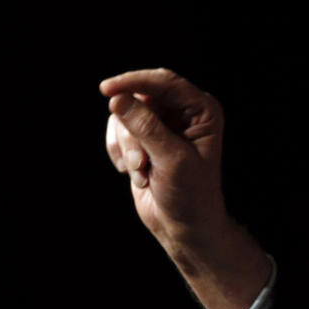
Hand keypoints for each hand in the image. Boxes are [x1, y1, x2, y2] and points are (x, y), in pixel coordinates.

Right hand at [101, 68, 270, 308]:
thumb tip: (118, 99)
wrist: (183, 226)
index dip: (134, 82)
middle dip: (131, 130)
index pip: (165, 82)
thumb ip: (146, 128)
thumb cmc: (190, 194)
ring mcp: (161, 125)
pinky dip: (120, 153)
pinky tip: (136, 174)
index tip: (107, 90)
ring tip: (142, 172)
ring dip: (127, 147)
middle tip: (139, 161)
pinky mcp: (143, 139)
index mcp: (202, 110)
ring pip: (123, 115)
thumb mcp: (171, 160)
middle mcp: (183, 112)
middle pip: (139, 97)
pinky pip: (117, 132)